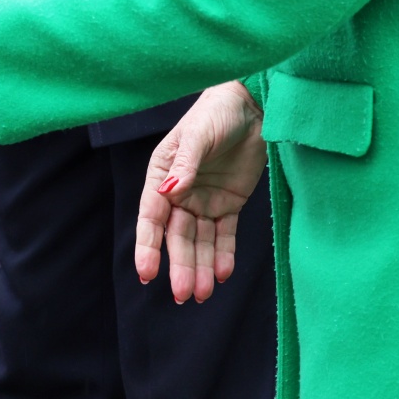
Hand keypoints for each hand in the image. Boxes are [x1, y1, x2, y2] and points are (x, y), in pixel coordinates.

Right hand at [137, 83, 265, 303]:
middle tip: (183, 294)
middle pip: (177, 236)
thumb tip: (170, 192)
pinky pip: (224, 235)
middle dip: (180, 265)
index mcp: (163, 175)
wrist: (252, 105)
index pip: (151, 217)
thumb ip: (185, 164)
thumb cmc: (216, 112)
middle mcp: (180, 193)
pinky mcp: (229, 205)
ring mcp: (204, 201)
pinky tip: (222, 274)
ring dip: (200, 267)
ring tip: (202, 294)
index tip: (146, 273)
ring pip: (200, 242)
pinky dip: (223, 255)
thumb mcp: (198, 135)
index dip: (148, 246)